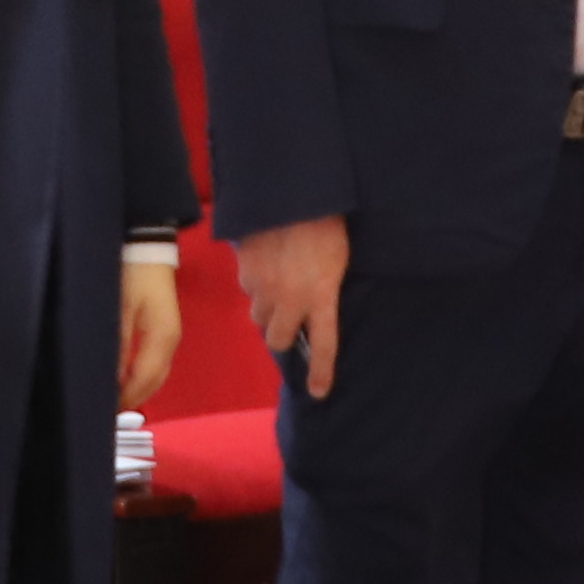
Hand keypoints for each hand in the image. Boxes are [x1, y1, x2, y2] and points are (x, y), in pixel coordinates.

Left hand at [116, 254, 182, 408]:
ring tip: (112, 400)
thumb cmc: (131, 274)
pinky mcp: (164, 333)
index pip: (145, 379)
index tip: (105, 411)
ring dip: (137, 390)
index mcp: (162, 337)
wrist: (147, 248)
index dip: (126, 397)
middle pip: (155, 382)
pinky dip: (140, 377)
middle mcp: (170, 342)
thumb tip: (113, 377)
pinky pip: (154, 364)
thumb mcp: (120, 308)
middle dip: (133, 399)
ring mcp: (170, 338)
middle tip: (106, 412)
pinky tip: (123, 380)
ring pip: (157, 376)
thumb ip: (118, 344)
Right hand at [232, 214, 348, 399]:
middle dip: (282, 335)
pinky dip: (256, 285)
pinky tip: (267, 265)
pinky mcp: (245, 270)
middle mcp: (290, 298)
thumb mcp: (338, 258)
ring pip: (259, 316)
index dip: (320, 372)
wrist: (291, 190)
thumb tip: (317, 304)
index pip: (323, 345)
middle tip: (290, 321)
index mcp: (321, 295)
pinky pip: (248, 289)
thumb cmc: (325, 220)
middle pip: (277, 339)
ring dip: (268, 310)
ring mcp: (264, 286)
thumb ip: (326, 288)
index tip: (319, 392)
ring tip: (279, 287)